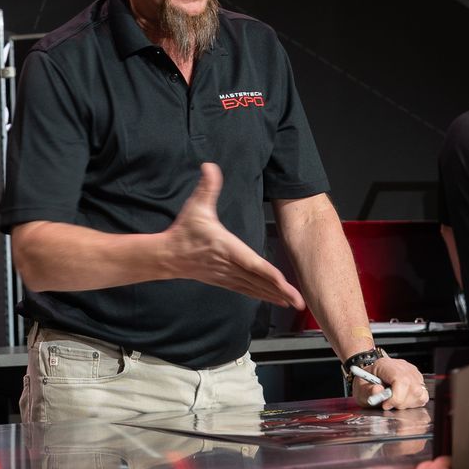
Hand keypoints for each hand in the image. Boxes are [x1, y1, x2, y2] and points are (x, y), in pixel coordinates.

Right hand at [163, 164, 304, 307]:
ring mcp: (228, 276)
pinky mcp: (225, 281)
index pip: (253, 264)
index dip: (270, 275)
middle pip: (259, 281)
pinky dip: (262, 296)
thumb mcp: (196, 206)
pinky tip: (276, 300)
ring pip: (255, 288)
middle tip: (300, 302)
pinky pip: (248, 291)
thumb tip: (210, 166)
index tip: (285, 283)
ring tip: (294, 303)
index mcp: (227, 248)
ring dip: (275, 296)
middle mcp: (230, 265)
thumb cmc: (185, 231)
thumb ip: (207, 187)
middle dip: (281, 291)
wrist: (168, 255)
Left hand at [357, 354, 428, 411]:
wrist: (369, 378)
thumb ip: (367, 390)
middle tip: (388, 404)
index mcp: (385, 365)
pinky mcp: (418, 380)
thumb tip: (378, 391)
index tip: (386, 405)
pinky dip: (414, 402)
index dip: (396, 397)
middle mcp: (401, 366)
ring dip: (408, 403)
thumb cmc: (366, 382)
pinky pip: (423, 395)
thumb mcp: (360, 387)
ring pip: (420, 392)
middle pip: (412, 388)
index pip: (400, 380)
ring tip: (395, 402)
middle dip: (401, 402)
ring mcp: (412, 373)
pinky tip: (402, 401)